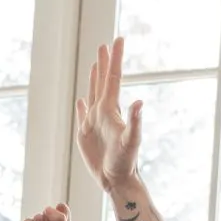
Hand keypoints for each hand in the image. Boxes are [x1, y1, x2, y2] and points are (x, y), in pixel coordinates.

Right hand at [75, 37, 142, 191]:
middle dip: (104, 63)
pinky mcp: (86, 135)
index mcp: (111, 110)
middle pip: (103, 82)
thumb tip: (139, 102)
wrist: (116, 180)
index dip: (115, 59)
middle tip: (104, 44)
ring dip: (94, 79)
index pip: (113, 78)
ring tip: (95, 64)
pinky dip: (82, 105)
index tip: (118, 40)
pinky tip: (82, 100)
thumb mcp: (131, 141)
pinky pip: (82, 115)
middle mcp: (103, 113)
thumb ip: (135, 122)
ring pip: (93, 94)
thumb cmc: (125, 162)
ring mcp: (94, 123)